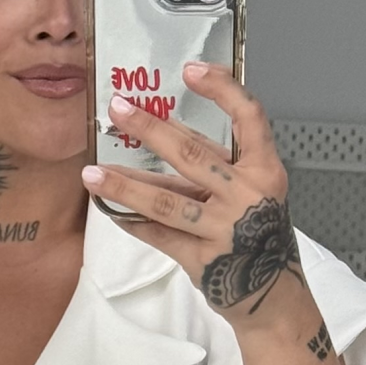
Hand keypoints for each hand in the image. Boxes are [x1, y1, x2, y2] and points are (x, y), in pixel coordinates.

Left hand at [83, 65, 301, 327]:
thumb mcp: (253, 190)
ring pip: (166, 201)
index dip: (221, 88)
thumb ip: (216, 162)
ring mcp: (224, 229)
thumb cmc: (260, 235)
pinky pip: (159, 235)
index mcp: (265, 169)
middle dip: (149, 129)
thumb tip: (165, 131)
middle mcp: (247, 196)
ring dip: (124, 186)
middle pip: (192, 154)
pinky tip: (109, 211)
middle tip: (117, 110)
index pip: (248, 116)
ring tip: (92, 173)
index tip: (190, 70)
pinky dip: (132, 222)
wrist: (273, 294)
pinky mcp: (203, 260)